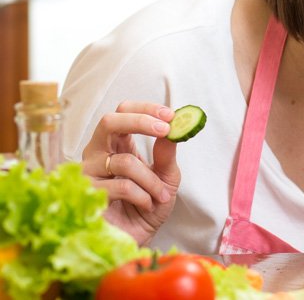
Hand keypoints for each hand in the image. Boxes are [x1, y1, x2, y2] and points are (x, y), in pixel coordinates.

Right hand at [80, 101, 179, 244]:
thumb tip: (172, 129)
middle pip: (108, 122)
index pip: (123, 112)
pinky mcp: (86, 196)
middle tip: (165, 130)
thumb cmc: (149, 205)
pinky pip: (121, 187)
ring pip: (123, 161)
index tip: (170, 115)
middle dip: (140, 122)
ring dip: (152, 179)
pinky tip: (148, 204)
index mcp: (117, 144)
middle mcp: (98, 154)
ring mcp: (88, 174)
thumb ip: (167, 154)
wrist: (137, 238)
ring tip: (161, 195)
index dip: (145, 109)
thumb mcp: (167, 178)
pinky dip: (143, 195)